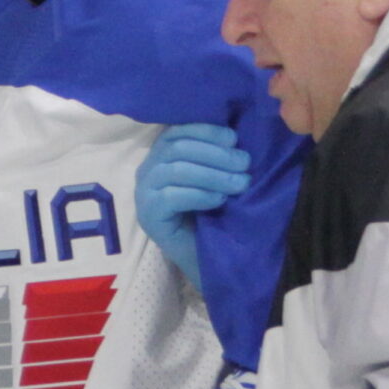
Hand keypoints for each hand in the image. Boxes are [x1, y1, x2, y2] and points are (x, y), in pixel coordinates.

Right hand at [135, 124, 249, 294]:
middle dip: (216, 153)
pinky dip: (200, 195)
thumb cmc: (212, 213)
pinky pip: (172, 197)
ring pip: (176, 170)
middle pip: (178, 149)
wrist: (207, 258)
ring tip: (240, 183)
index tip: (233, 138)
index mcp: (161, 155)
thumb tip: (236, 134)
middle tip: (245, 163)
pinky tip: (220, 200)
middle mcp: (147, 170)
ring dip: (214, 174)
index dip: (206, 130)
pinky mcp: (148, 216)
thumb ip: (216, 155)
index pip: (177, 132)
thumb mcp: (215, 176)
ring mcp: (144, 194)